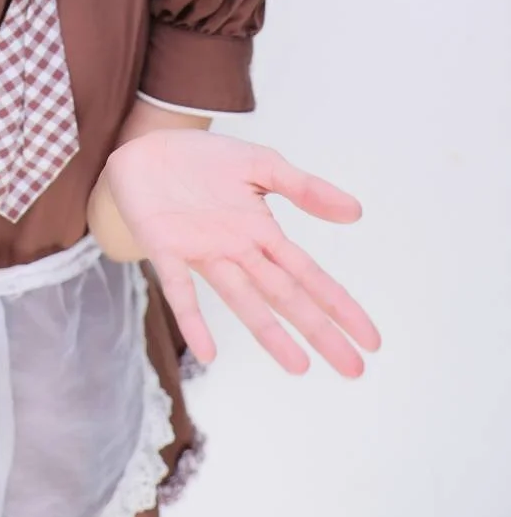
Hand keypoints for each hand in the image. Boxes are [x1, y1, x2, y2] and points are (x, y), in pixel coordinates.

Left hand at [104, 130, 380, 377]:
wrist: (146, 146)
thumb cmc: (203, 161)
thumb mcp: (261, 164)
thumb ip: (304, 188)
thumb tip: (356, 212)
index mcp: (262, 233)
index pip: (309, 275)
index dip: (338, 305)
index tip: (370, 339)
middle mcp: (237, 252)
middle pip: (285, 296)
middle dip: (319, 330)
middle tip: (353, 370)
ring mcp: (202, 253)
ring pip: (243, 299)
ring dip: (269, 333)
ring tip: (299, 367)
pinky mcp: (165, 249)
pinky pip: (181, 289)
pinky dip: (194, 319)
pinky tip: (208, 351)